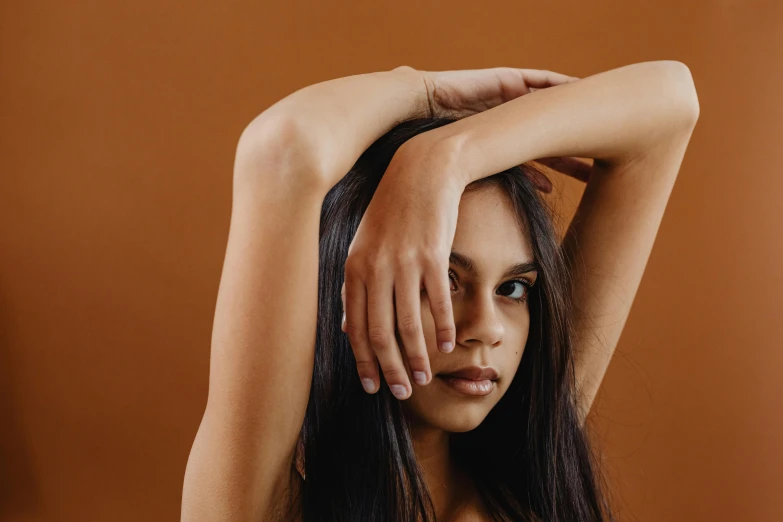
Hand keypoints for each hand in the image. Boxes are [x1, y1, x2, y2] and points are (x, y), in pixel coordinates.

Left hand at [341, 141, 463, 398]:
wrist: (421, 172)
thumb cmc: (391, 212)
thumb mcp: (363, 247)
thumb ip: (354, 287)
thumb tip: (347, 326)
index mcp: (353, 269)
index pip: (355, 329)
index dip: (364, 363)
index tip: (373, 388)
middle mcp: (374, 269)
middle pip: (380, 334)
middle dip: (391, 369)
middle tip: (403, 392)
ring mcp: (403, 262)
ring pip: (408, 324)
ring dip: (417, 357)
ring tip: (425, 377)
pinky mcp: (433, 254)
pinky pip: (437, 301)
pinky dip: (442, 327)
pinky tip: (447, 345)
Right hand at [406, 66, 591, 192]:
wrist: (412, 111)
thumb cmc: (428, 148)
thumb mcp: (460, 176)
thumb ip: (477, 193)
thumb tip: (484, 233)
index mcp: (498, 146)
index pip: (539, 158)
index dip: (563, 167)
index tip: (590, 181)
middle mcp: (506, 123)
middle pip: (553, 135)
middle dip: (579, 147)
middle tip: (605, 160)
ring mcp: (506, 100)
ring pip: (550, 108)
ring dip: (576, 115)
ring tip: (606, 122)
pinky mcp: (503, 79)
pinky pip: (538, 79)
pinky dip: (560, 83)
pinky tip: (581, 87)